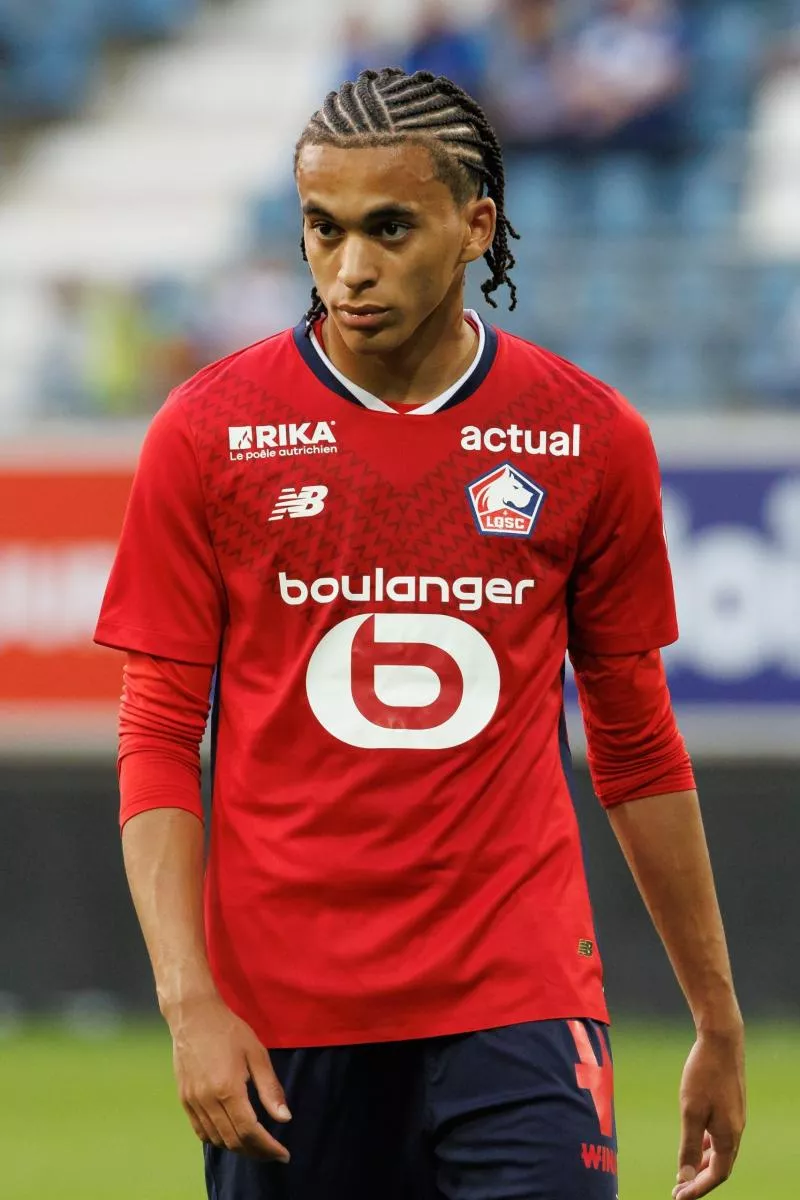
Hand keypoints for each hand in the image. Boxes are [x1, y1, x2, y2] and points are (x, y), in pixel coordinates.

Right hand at [167, 992, 291, 1162]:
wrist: (193, 1016)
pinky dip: (218, 1139)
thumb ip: (270, 1089)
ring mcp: (193, 1102)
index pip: (250, 1132)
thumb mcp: (257, 1054)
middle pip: (233, 1141)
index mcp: (228, 1090)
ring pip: (217, 1140)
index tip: (283, 1154)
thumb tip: (285, 1118)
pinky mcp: (184, 1100)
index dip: (268, 1147)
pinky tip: (231, 1135)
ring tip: (257, 1145)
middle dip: (256, 1152)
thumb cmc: (230, 1030)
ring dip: (238, 1148)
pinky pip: (201, 1131)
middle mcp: (208, 1101)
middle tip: (273, 1152)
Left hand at [673, 1026, 745, 1198]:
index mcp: (729, 1137)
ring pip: (721, 1149)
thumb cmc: (704, 1074)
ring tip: (686, 1169)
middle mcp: (736, 1130)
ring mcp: (736, 1116)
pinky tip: (696, 1139)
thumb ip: (688, 1146)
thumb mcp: (690, 1111)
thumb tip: (684, 1177)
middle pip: (721, 1165)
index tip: (679, 1197)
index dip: (698, 1188)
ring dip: (703, 1161)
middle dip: (700, 1178)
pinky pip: (721, 1134)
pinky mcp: (732, 1104)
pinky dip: (707, 1143)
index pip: (717, 1175)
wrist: (721, 1040)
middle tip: (680, 1187)